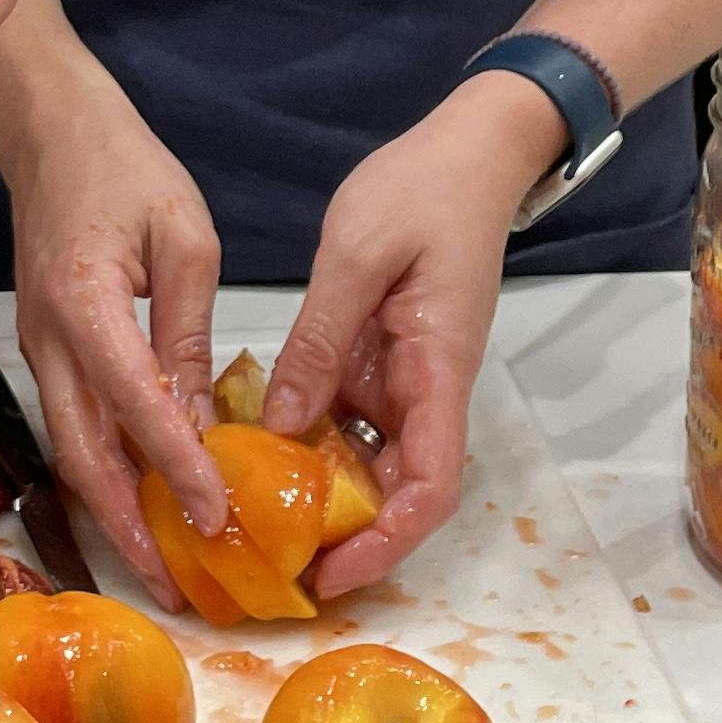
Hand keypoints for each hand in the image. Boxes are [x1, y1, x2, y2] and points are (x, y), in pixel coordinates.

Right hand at [1, 74, 230, 604]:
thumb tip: (201, 415)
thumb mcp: (184, 236)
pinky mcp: (45, 348)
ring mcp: (38, 347)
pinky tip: (145, 501)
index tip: (215, 516)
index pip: (135, 404)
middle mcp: (48, 338)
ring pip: (68, 450)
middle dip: (125, 528)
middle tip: (175, 586)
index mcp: (85, 302)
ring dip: (112, 512)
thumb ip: (188, 329)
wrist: (51, 130)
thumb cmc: (122, 166)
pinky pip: (72, 424)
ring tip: (162, 566)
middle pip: (79, 455)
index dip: (176, 467)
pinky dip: (105, 472)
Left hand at [259, 79, 565, 592]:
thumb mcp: (357, 256)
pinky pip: (351, 416)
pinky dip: (312, 441)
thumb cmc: (423, 191)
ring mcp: (406, 376)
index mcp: (437, 371)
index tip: (335, 573)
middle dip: (348, 538)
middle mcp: (428, 388)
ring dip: (325, 495)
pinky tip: (255, 450)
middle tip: (273, 563)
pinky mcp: (385, 358)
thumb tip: (279, 425)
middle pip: (400, 491)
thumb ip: (318, 341)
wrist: (468, 149)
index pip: (430, 486)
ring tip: (253, 521)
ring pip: (371, 459)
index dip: (388, 542)